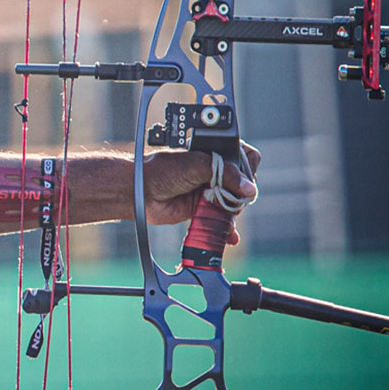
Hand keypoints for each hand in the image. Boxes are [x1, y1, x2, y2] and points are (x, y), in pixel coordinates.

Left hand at [142, 143, 259, 240]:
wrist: (139, 193)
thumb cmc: (161, 171)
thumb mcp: (196, 165)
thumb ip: (225, 174)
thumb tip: (249, 189)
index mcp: (214, 153)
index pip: (245, 157)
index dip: (247, 167)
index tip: (242, 178)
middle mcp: (215, 172)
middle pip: (243, 184)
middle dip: (239, 193)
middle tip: (226, 197)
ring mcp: (210, 191)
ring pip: (235, 204)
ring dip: (233, 212)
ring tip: (221, 213)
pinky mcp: (203, 210)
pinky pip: (222, 220)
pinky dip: (228, 229)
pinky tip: (230, 236)